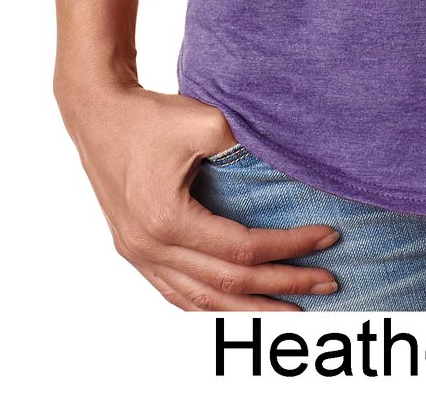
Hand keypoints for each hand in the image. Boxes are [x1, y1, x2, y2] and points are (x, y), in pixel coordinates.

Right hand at [55, 77, 340, 309]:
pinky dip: (212, 305)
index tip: (327, 237)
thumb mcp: (203, 121)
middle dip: (282, 284)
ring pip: (202, 300)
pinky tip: (238, 307)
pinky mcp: (135, 252)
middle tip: (328, 282)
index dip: (290, 247)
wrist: (97, 114)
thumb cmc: (148, 116)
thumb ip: (244, 146)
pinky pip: (178, 294)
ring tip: (292, 310)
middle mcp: (150, 247)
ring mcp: (139, 256)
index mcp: (167, 219)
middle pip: (228, 282)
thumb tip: (289, 163)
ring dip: (249, 309)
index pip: (242, 248)